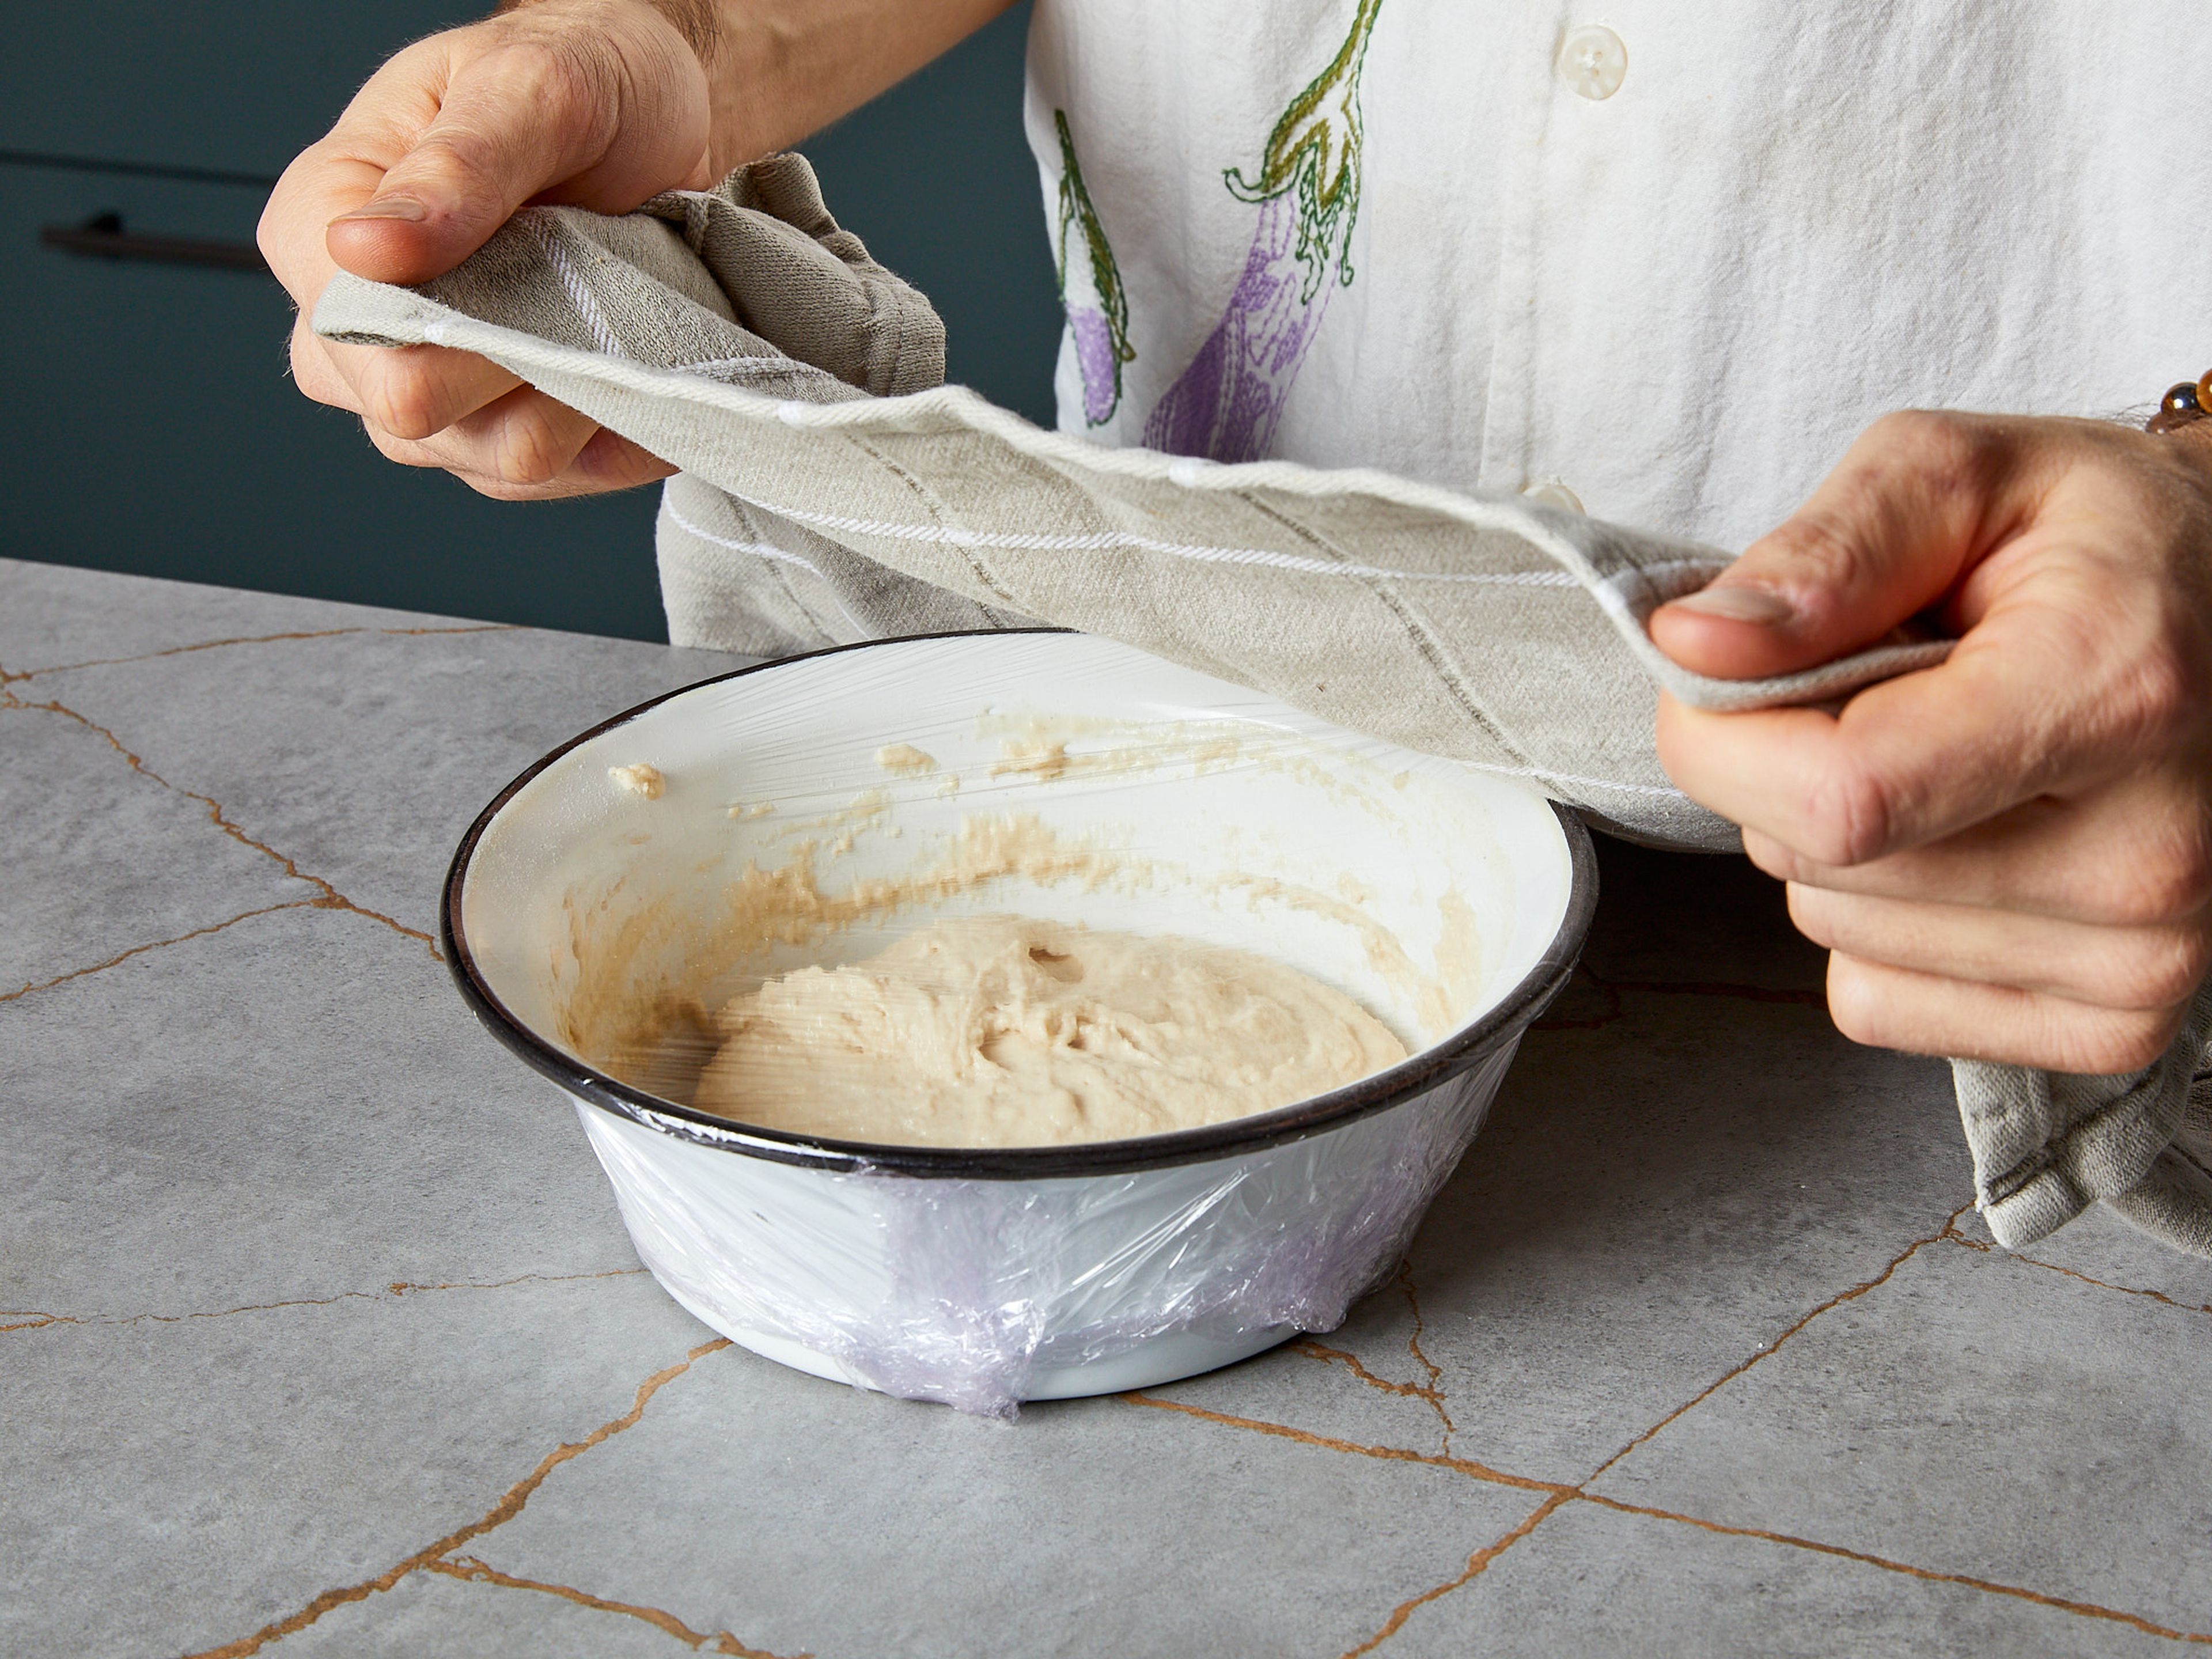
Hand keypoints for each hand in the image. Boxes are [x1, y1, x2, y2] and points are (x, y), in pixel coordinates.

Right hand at [257, 0, 715, 498]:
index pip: (356, 339)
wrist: (658, 115)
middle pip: (414, 418)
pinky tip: (644, 373)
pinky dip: (616, 433)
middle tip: (592, 287)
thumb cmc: (581, 80)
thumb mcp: (532, 87)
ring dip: (577, 402)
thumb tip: (362, 246)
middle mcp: (360, 326)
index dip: (454, 332)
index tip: (538, 276)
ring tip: (620, 318)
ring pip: (493, 462)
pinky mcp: (508, 430)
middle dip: (523, 367)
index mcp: (323, 226)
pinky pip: (558, 477)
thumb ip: (457, 167)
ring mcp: (434, 390)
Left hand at [1649, 409, 2211, 1073]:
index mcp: (2113, 695)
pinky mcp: (2113, 1026)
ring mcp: (2141, 958)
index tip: (1723, 675)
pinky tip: (1965, 839)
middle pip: (1815, 863)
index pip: (1839, 796)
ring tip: (1945, 756)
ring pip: (1833, 929)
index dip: (1725, 741)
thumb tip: (1692, 644)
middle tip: (1887, 693)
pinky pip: (1875, 998)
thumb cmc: (2101, 542)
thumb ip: (1822, 555)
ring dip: (1837, 843)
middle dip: (1789, 768)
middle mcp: (2145, 854)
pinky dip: (1879, 924)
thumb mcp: (1961, 474)